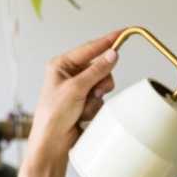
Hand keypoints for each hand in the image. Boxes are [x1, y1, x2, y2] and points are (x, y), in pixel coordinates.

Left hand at [21, 29, 121, 176]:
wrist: (52, 143)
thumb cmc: (53, 115)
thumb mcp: (76, 89)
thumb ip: (96, 70)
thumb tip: (112, 54)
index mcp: (62, 65)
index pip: (90, 48)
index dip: (108, 41)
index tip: (124, 33)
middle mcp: (70, 75)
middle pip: (100, 67)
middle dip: (100, 82)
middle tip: (94, 92)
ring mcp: (78, 90)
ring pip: (103, 85)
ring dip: (96, 98)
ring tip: (83, 108)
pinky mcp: (84, 103)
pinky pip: (100, 100)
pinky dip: (94, 108)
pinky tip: (82, 116)